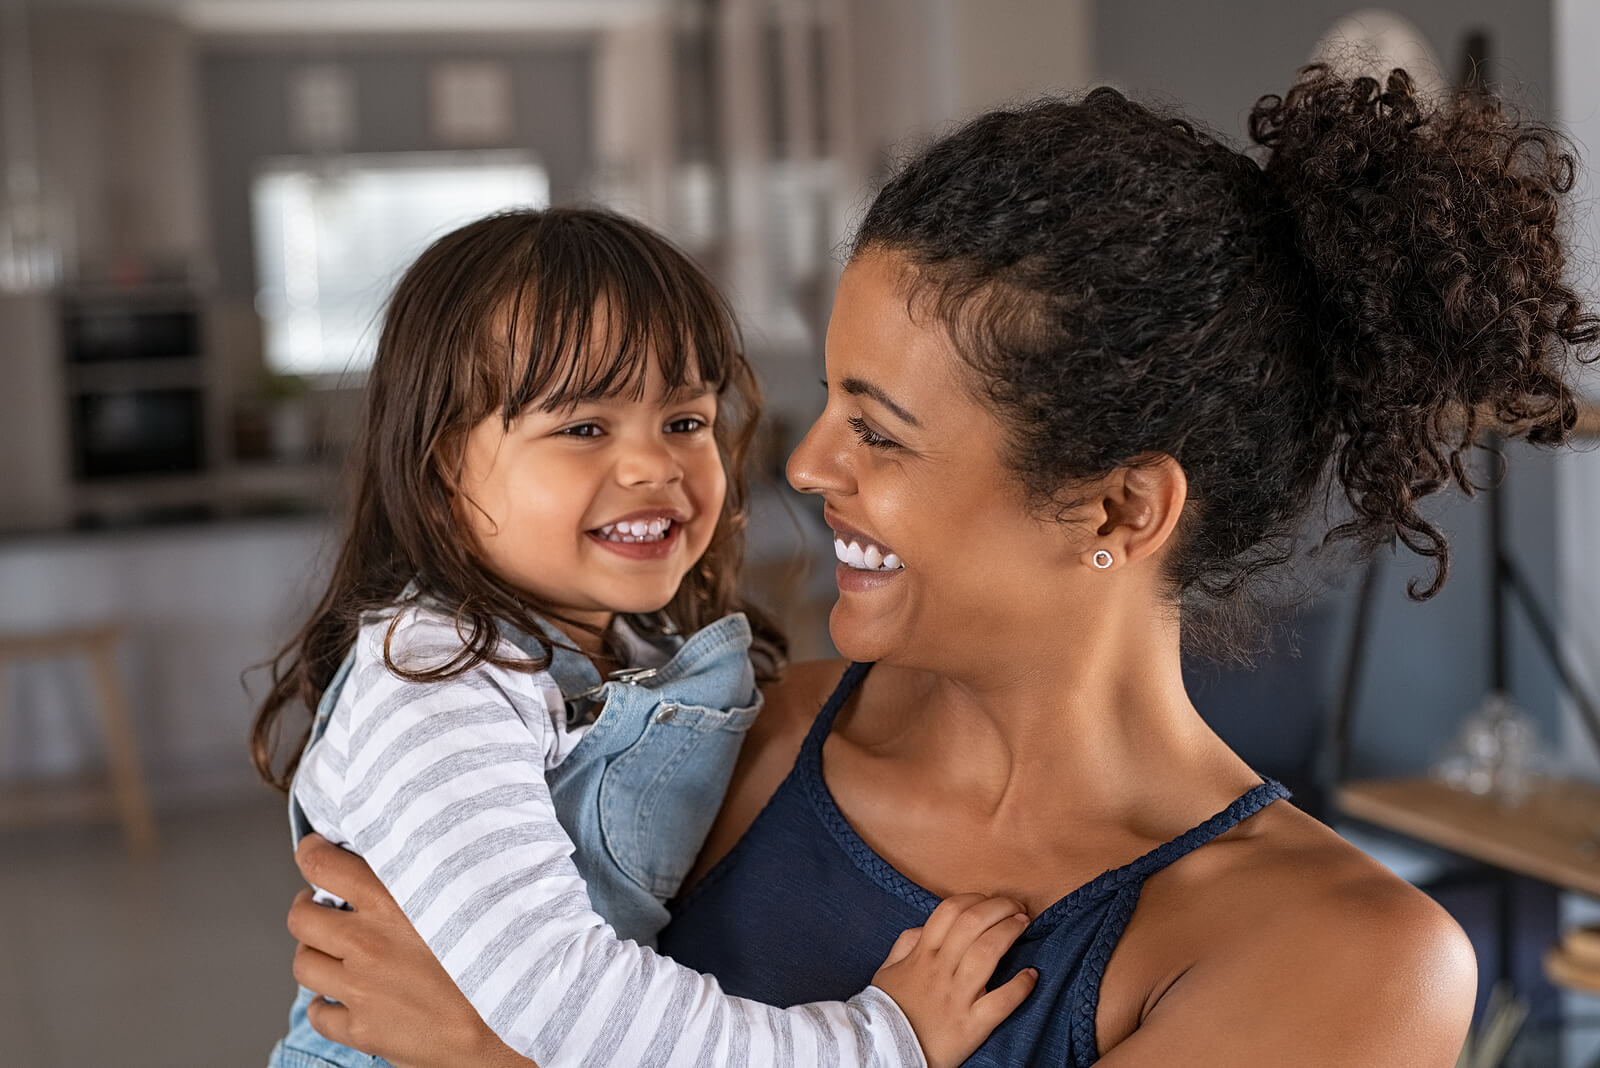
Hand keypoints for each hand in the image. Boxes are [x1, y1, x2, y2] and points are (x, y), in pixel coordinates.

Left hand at [287, 834, 534, 1067]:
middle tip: (321, 906)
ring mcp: (361, 989)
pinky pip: (319, 1014)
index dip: (311, 855)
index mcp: (393, 901)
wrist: (519, 1017)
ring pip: (304, 964)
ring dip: (314, 953)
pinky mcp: (364, 1029)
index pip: (323, 866)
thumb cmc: (506, 954)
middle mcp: (368, 943)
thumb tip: (413, 856)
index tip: (314, 854)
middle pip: (301, 918)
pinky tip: (344, 996)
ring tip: (332, 951)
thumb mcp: (473, 894)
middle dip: (308, 907)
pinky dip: (326, 1004)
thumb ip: (435, 873)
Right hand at [870, 893, 1038, 1067]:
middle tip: (1016, 907)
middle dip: (999, 908)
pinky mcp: (971, 1026)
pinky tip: (1031, 975)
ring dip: (1010, 933)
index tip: (989, 900)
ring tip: (1024, 924)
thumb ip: (905, 944)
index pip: (949, 912)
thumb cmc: (888, 1012)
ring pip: (987, 954)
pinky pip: (1001, 1002)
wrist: (885, 1053)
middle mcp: (939, 971)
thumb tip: (926, 927)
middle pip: (972, 925)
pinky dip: (1020, 987)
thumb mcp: (886, 972)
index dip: (974, 899)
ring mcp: (956, 998)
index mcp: (921, 956)